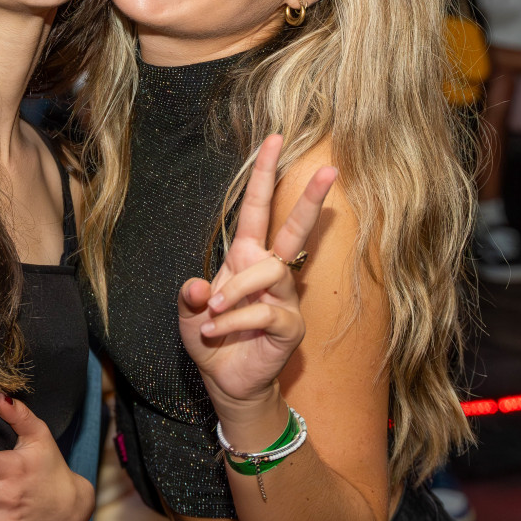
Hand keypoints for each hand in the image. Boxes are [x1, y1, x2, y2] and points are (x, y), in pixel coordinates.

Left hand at [179, 134, 337, 411]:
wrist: (226, 381)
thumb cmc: (212, 339)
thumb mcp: (189, 314)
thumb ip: (190, 296)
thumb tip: (201, 286)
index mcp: (245, 257)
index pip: (256, 208)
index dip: (263, 174)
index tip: (274, 139)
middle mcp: (270, 271)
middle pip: (294, 228)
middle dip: (310, 198)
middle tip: (330, 170)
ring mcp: (284, 297)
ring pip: (268, 273)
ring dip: (235, 292)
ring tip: (213, 314)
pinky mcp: (289, 324)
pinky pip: (265, 311)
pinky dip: (235, 321)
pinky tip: (218, 331)